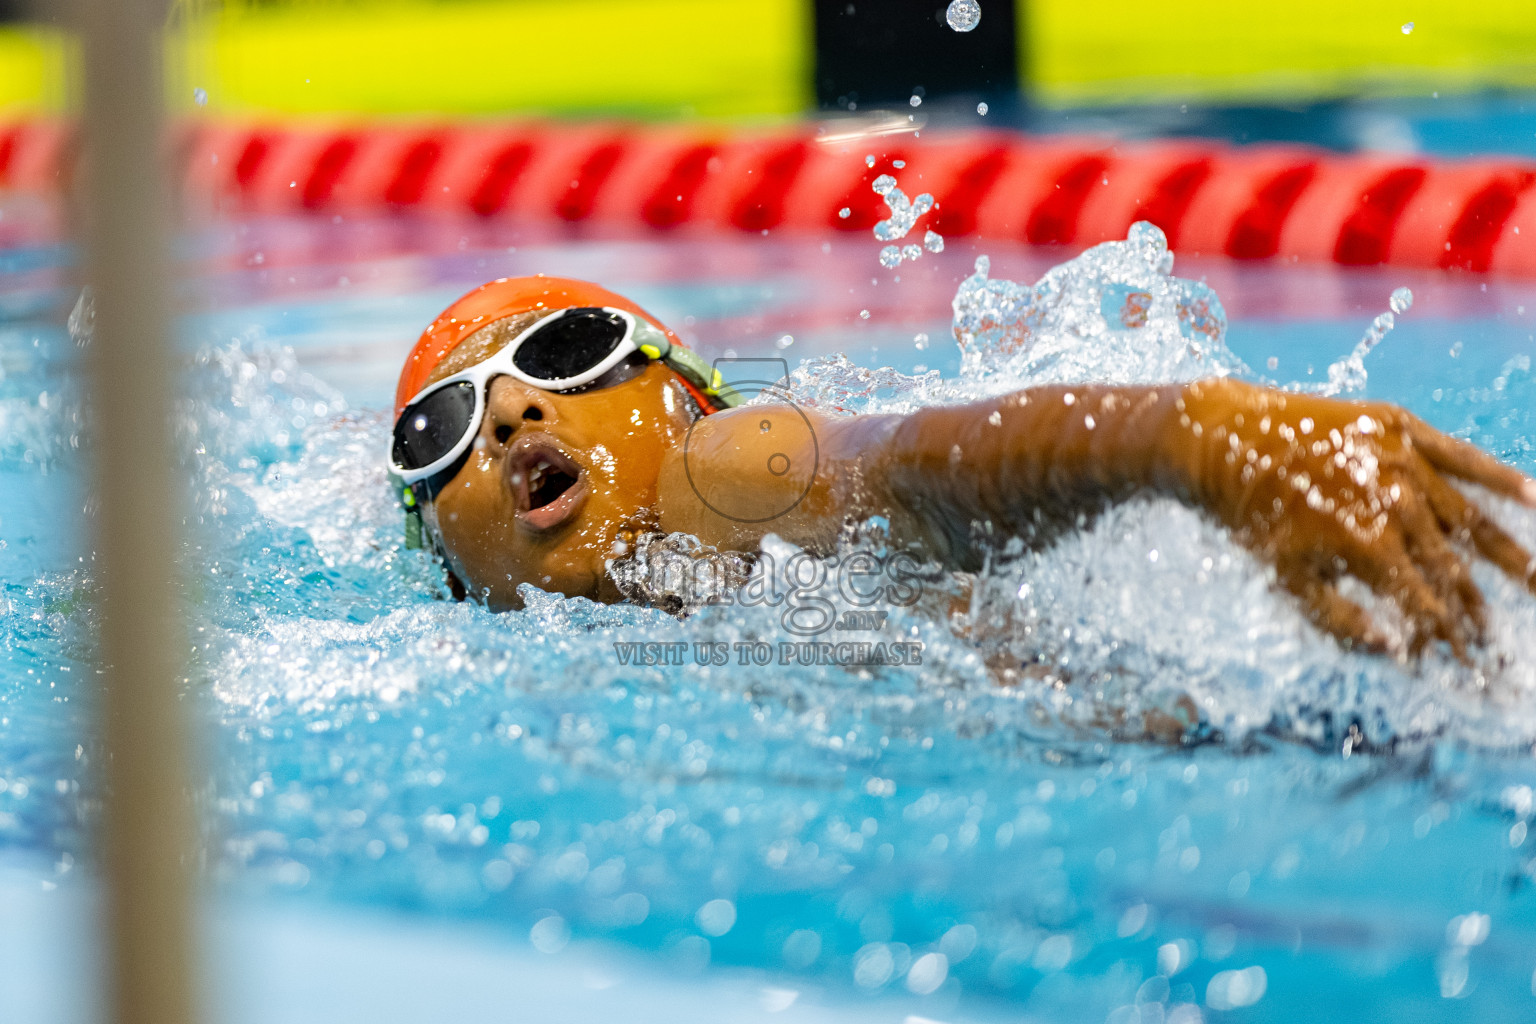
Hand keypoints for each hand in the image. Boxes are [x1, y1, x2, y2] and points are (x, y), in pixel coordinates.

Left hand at [1173, 378, 1535, 658]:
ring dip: (1510, 557)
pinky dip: (1501, 478)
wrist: (1221, 441)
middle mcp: (1394, 502)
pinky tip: (1535, 501)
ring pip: (1470, 519)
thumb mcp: (1286, 581)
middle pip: (1453, 570)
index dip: (1443, 640)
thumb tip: (1401, 654)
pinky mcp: (1400, 428)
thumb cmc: (1253, 519)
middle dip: (1473, 613)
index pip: (1425, 606)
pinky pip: (1462, 456)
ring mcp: (1401, 461)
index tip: (1457, 664)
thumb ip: (1343, 622)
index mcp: (1367, 546)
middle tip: (1492, 645)